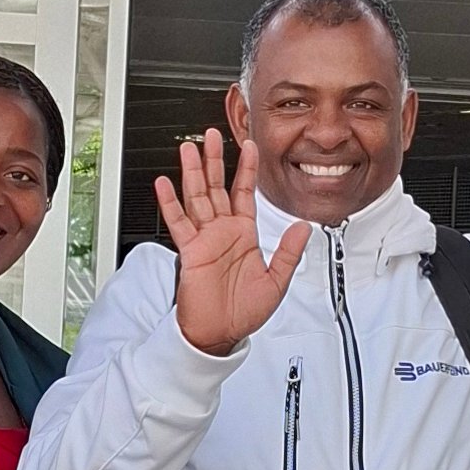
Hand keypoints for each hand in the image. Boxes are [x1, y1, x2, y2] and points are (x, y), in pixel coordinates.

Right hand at [157, 130, 308, 356]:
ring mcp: (204, 239)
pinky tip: (164, 184)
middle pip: (216, 187)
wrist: (220, 333)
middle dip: (214, 160)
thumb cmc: (244, 312)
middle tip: (211, 135)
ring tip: (188, 149)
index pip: (245, 193)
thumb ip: (289, 252)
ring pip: (196, 197)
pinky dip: (170, 203)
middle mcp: (222, 232)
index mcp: (243, 234)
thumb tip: (305, 228)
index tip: (249, 146)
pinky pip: (179, 223)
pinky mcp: (189, 251)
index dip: (246, 169)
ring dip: (191, 173)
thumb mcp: (277, 281)